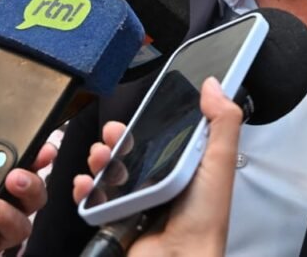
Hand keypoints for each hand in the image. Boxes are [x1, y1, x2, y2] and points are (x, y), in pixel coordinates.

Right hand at [72, 76, 242, 256]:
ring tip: (100, 156)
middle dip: (117, 138)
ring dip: (99, 158)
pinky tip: (87, 183)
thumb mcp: (220, 162)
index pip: (164, 135)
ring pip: (109, 171)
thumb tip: (215, 86)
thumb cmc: (204, 219)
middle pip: (131, 150)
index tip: (139, 111)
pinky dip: (84, 188)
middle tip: (114, 134)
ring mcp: (136, 201)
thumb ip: (222, 122)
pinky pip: (93, 199)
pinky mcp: (115, 219)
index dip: (149, 121)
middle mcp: (161, 182)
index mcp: (187, 166)